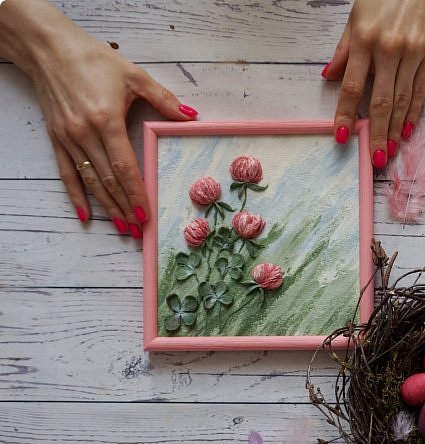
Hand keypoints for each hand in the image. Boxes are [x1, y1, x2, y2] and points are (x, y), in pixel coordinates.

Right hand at [0, 0, 197, 236]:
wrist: (48, 48)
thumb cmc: (93, 60)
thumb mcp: (134, 76)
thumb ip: (164, 100)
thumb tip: (191, 117)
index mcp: (106, 120)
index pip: (125, 167)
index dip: (136, 193)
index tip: (146, 214)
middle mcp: (85, 134)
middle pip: (109, 180)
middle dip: (125, 207)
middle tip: (139, 229)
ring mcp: (68, 138)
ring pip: (91, 181)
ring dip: (107, 207)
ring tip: (122, 226)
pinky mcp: (56, 139)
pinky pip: (66, 174)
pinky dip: (76, 196)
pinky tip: (86, 215)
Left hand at [323, 0, 424, 167]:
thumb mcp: (356, 17)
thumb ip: (343, 51)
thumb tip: (329, 78)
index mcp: (365, 41)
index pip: (352, 87)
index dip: (345, 114)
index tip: (341, 136)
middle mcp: (389, 49)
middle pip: (380, 101)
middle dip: (377, 133)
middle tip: (375, 158)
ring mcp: (413, 52)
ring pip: (402, 100)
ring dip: (395, 130)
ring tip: (390, 151)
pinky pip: (420, 90)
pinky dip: (413, 113)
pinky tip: (407, 131)